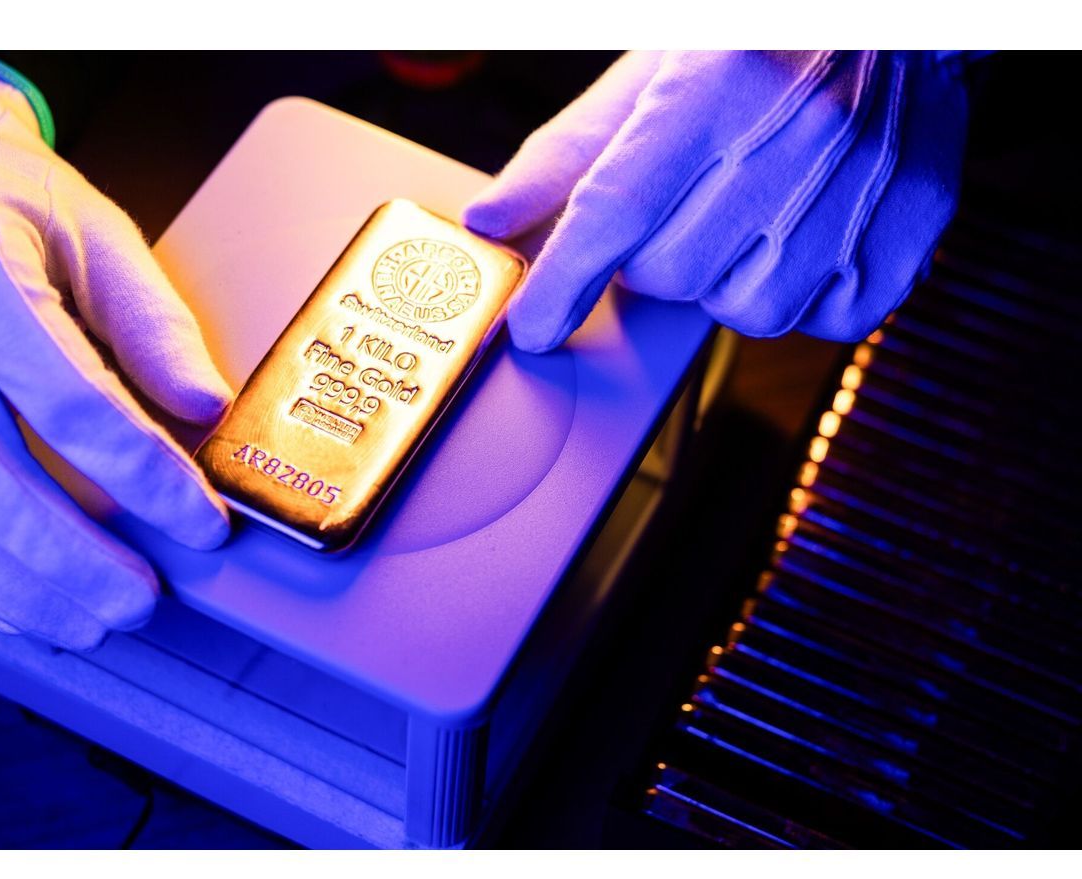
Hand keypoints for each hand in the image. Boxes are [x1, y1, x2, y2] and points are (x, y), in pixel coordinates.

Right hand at [0, 57, 231, 649]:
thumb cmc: (1, 198)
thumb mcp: (93, 231)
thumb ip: (153, 323)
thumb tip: (207, 408)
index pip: (73, 403)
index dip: (146, 477)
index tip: (203, 522)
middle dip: (75, 560)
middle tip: (144, 600)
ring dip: (17, 587)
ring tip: (89, 621)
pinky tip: (12, 604)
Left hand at [465, 51, 967, 350]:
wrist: (904, 28)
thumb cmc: (759, 51)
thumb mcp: (652, 76)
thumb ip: (567, 154)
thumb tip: (492, 220)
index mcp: (715, 91)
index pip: (616, 211)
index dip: (562, 282)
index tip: (531, 328)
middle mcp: (793, 143)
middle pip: (670, 275)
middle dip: (653, 260)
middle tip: (685, 210)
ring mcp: (855, 198)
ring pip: (743, 311)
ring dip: (725, 282)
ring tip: (750, 217)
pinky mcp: (904, 244)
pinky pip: (819, 323)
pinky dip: (799, 296)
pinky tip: (805, 238)